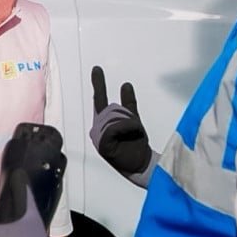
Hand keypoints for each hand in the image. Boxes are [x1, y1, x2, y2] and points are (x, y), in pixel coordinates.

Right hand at [89, 66, 155, 187]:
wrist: (140, 167)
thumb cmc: (136, 147)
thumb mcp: (133, 122)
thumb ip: (128, 105)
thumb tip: (125, 85)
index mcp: (103, 123)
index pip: (100, 99)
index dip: (99, 83)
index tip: (97, 69)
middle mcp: (98, 128)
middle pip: (112, 109)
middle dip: (126, 118)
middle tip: (133, 133)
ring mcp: (99, 137)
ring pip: (116, 118)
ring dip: (129, 125)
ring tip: (132, 138)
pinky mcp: (103, 144)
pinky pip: (115, 127)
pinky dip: (126, 130)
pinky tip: (128, 134)